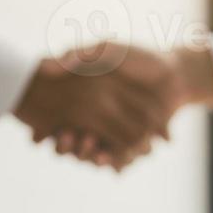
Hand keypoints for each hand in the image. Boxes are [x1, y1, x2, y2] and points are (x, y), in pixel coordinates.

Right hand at [15, 44, 177, 170]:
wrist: (173, 75)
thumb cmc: (137, 58)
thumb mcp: (105, 50)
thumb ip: (79, 56)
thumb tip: (46, 65)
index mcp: (83, 100)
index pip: (58, 120)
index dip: (46, 129)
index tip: (39, 133)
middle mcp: (95, 121)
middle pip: (73, 142)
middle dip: (68, 146)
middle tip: (63, 144)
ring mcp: (113, 135)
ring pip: (94, 154)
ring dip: (89, 157)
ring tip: (90, 153)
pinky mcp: (131, 145)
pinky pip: (118, 158)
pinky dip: (113, 161)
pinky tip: (107, 159)